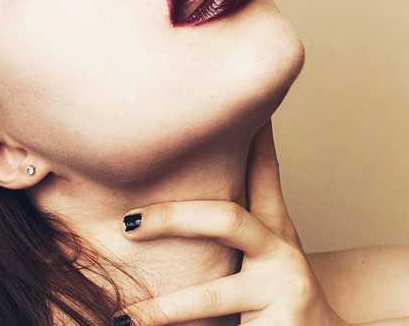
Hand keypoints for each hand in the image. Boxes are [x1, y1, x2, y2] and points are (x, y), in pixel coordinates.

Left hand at [113, 119, 350, 324]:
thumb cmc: (279, 294)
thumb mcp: (260, 253)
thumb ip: (230, 224)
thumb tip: (180, 196)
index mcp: (274, 229)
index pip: (264, 172)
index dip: (253, 137)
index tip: (241, 104)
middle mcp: (282, 252)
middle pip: (226, 218)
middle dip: (173, 217)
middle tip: (128, 223)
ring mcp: (283, 289)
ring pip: (214, 294)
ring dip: (166, 308)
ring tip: (125, 318)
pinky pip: (219, 325)